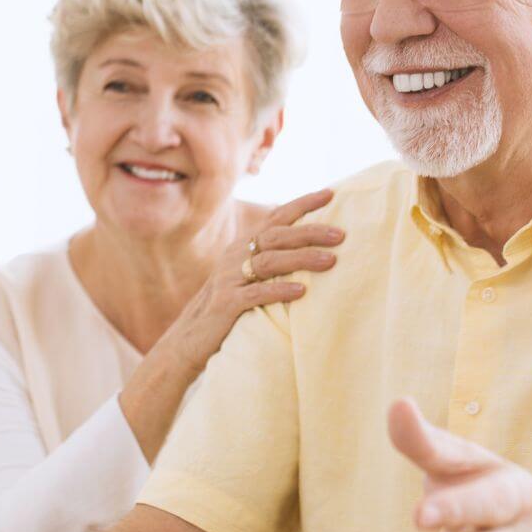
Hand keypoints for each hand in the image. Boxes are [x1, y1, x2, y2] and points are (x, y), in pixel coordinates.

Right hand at [162, 188, 340, 373]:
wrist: (191, 338)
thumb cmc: (229, 306)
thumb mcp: (247, 276)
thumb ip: (271, 259)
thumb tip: (315, 248)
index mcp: (243, 245)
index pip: (275, 217)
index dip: (301, 204)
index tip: (330, 194)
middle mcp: (235, 256)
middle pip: (276, 236)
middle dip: (310, 232)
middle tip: (340, 235)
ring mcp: (229, 279)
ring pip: (269, 261)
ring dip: (301, 259)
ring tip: (330, 261)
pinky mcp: (227, 303)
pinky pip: (256, 293)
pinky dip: (280, 290)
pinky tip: (302, 291)